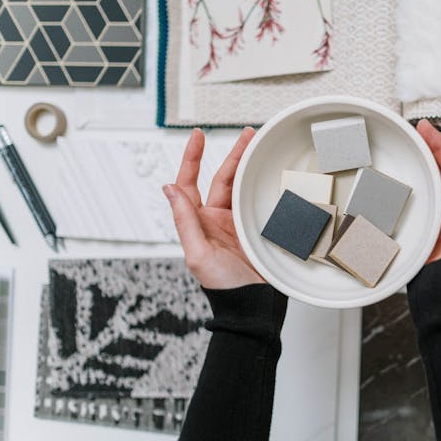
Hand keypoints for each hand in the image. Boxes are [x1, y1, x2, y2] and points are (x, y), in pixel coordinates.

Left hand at [164, 128, 264, 288]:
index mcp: (198, 223)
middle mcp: (217, 219)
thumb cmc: (224, 288)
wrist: (254, 305)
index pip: (189, 183)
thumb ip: (185, 221)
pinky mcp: (258, 229)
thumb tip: (169, 189)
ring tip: (260, 147)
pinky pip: (259, 201)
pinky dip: (264, 185)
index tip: (198, 136)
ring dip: (249, 166)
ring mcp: (238, 223)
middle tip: (247, 135)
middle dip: (233, 154)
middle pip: (222, 178)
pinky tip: (271, 173)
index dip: (191, 158)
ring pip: (242, 186)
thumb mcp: (199, 255)